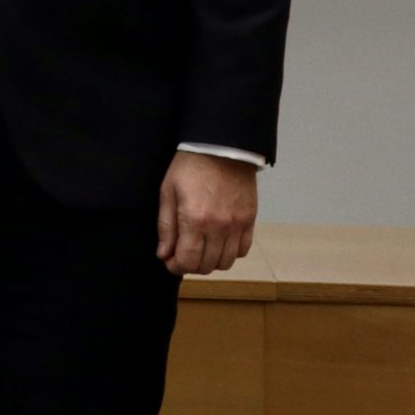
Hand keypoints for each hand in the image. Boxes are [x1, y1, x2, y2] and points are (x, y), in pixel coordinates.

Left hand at [158, 152, 257, 275]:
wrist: (221, 147)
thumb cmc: (188, 167)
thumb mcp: (168, 192)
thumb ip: (166, 226)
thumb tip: (163, 255)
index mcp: (194, 220)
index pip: (187, 261)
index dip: (176, 267)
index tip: (170, 261)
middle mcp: (218, 228)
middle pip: (207, 266)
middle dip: (191, 265)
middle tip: (183, 255)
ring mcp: (237, 225)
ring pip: (226, 262)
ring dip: (211, 261)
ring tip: (201, 249)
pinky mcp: (250, 220)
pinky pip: (243, 250)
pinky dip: (230, 252)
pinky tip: (219, 242)